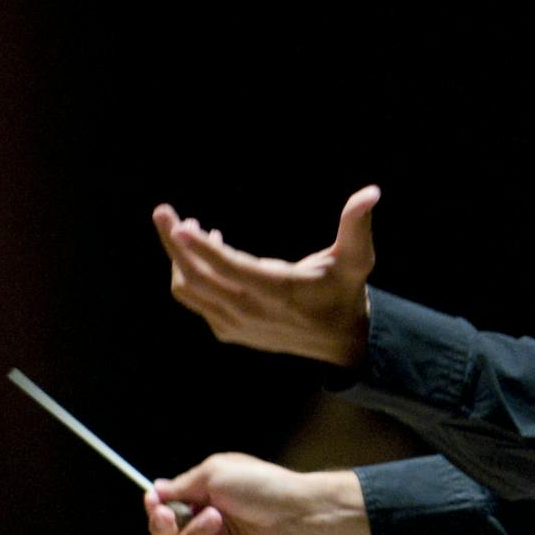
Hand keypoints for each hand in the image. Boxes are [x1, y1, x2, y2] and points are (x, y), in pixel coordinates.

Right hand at [144, 452, 371, 534]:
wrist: (297, 515)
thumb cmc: (260, 486)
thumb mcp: (216, 473)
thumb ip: (183, 485)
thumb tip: (155, 489)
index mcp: (206, 495)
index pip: (168, 504)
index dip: (155, 505)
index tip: (152, 500)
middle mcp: (209, 520)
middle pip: (165, 530)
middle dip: (161, 524)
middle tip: (169, 516)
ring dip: (194, 533)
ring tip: (218, 521)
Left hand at [152, 186, 378, 365]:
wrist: (338, 341)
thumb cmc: (345, 291)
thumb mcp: (357, 259)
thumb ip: (357, 225)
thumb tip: (371, 192)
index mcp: (278, 291)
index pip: (230, 268)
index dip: (202, 247)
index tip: (179, 224)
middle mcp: (251, 311)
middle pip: (196, 277)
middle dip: (173, 244)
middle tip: (163, 212)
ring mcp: (235, 324)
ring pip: (189, 290)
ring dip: (179, 259)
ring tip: (183, 229)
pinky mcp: (228, 331)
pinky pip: (196, 300)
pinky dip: (191, 275)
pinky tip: (204, 252)